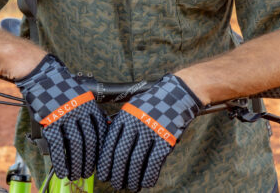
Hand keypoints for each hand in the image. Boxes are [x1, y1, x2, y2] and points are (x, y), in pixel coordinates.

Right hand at [16, 54, 107, 179]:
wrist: (42, 75)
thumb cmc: (61, 86)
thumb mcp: (80, 95)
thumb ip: (88, 111)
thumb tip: (97, 130)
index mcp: (89, 105)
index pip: (100, 131)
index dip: (100, 148)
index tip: (99, 159)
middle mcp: (80, 111)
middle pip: (90, 141)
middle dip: (89, 160)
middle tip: (87, 172)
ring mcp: (66, 116)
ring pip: (75, 145)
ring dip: (76, 163)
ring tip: (75, 174)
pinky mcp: (51, 121)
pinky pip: (58, 145)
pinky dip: (61, 161)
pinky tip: (62, 170)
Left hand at [97, 74, 201, 191]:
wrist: (176, 95)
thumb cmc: (150, 105)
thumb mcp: (132, 109)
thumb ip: (120, 126)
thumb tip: (106, 151)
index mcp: (125, 115)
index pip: (110, 143)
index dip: (105, 162)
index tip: (103, 174)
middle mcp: (136, 123)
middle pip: (121, 154)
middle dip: (117, 173)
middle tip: (115, 184)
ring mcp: (152, 131)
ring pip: (137, 161)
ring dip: (132, 178)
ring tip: (130, 187)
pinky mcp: (166, 139)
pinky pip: (154, 163)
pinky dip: (148, 176)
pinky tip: (145, 183)